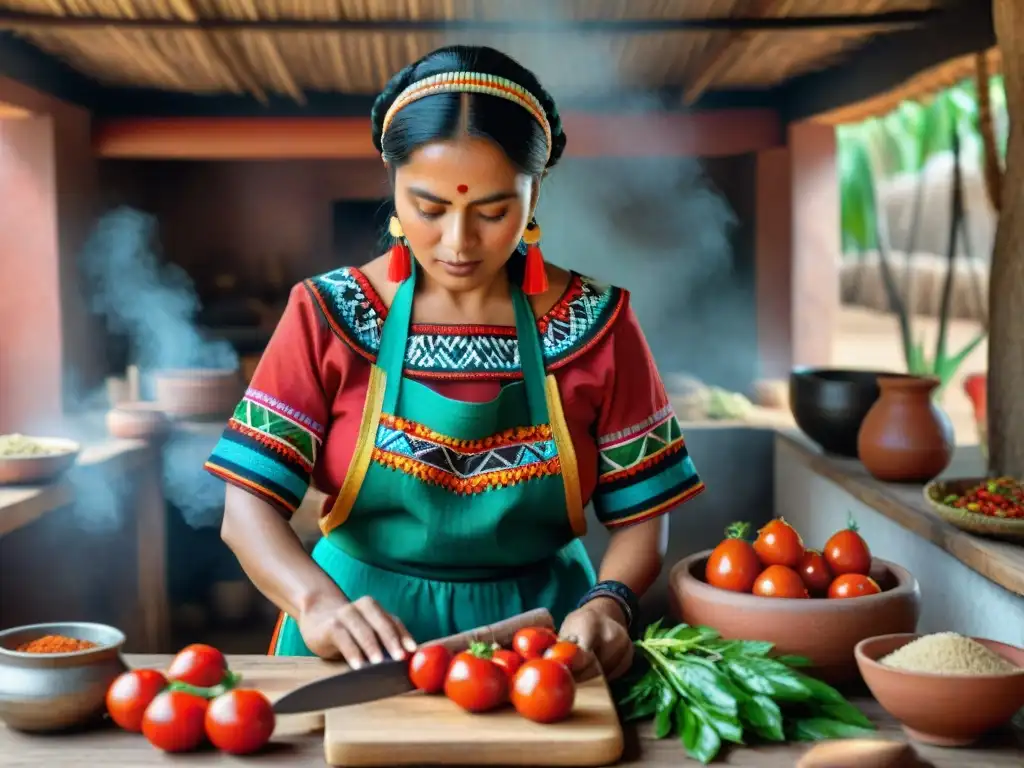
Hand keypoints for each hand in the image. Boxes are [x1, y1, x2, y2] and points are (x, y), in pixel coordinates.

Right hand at [298, 594, 416, 667]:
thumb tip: (407, 660)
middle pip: (382, 624)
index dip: (404, 636)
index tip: (412, 650)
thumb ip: (384, 640)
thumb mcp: (368, 631)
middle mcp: (362, 607)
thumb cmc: (349, 630)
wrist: (316, 617)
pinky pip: (343, 639)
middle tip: (399, 658)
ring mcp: (345, 614)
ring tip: (379, 664)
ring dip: (372, 647)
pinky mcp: (330, 626)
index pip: (394, 622)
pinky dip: (352, 652)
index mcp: (375, 608)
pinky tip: (358, 665)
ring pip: (363, 630)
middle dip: (392, 641)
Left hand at [559, 597, 633, 679]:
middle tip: (573, 674)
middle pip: (596, 668)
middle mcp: (612, 633)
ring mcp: (624, 643)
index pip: (584, 657)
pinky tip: (597, 665)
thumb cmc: (580, 623)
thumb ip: (562, 647)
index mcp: (591, 623)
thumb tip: (553, 664)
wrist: (604, 614)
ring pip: (606, 674)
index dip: (574, 668)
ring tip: (584, 668)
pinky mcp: (630, 654)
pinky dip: (605, 674)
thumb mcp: (567, 628)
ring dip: (593, 677)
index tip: (566, 672)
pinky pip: (615, 674)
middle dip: (582, 675)